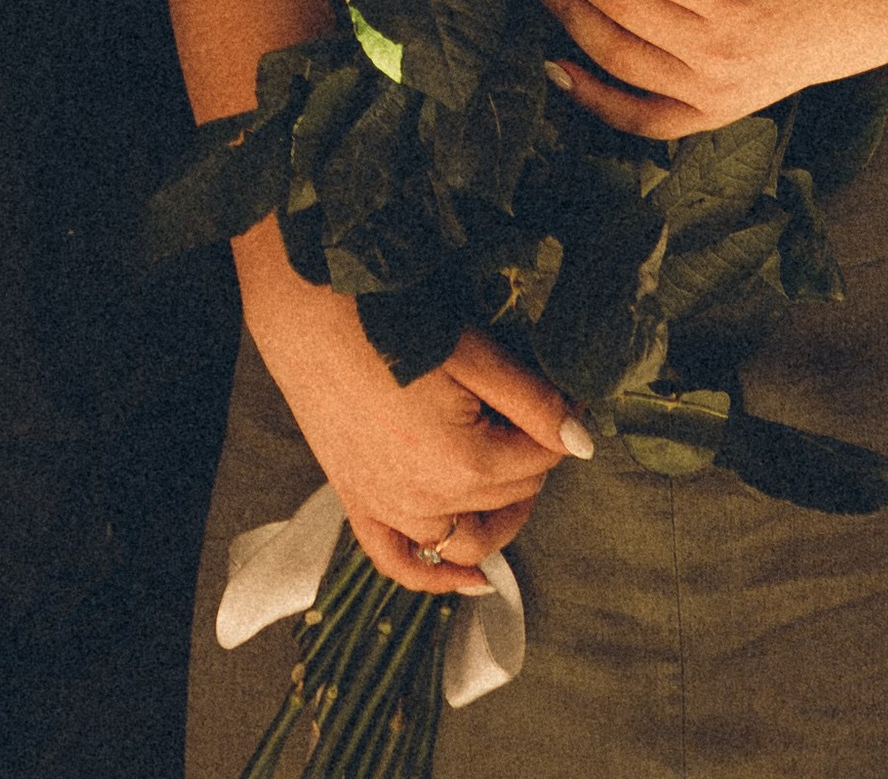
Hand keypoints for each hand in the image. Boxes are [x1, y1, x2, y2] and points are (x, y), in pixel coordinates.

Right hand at [244, 258, 591, 597]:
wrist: (304, 307)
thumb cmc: (389, 317)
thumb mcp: (473, 351)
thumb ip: (533, 402)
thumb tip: (583, 441)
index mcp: (464, 463)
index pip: (541, 458)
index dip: (562, 423)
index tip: (568, 393)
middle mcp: (428, 502)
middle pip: (511, 494)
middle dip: (532, 456)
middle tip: (537, 411)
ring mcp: (388, 508)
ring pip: (468, 540)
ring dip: (501, 517)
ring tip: (518, 478)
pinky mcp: (356, 502)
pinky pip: (400, 561)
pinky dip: (436, 577)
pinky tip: (471, 580)